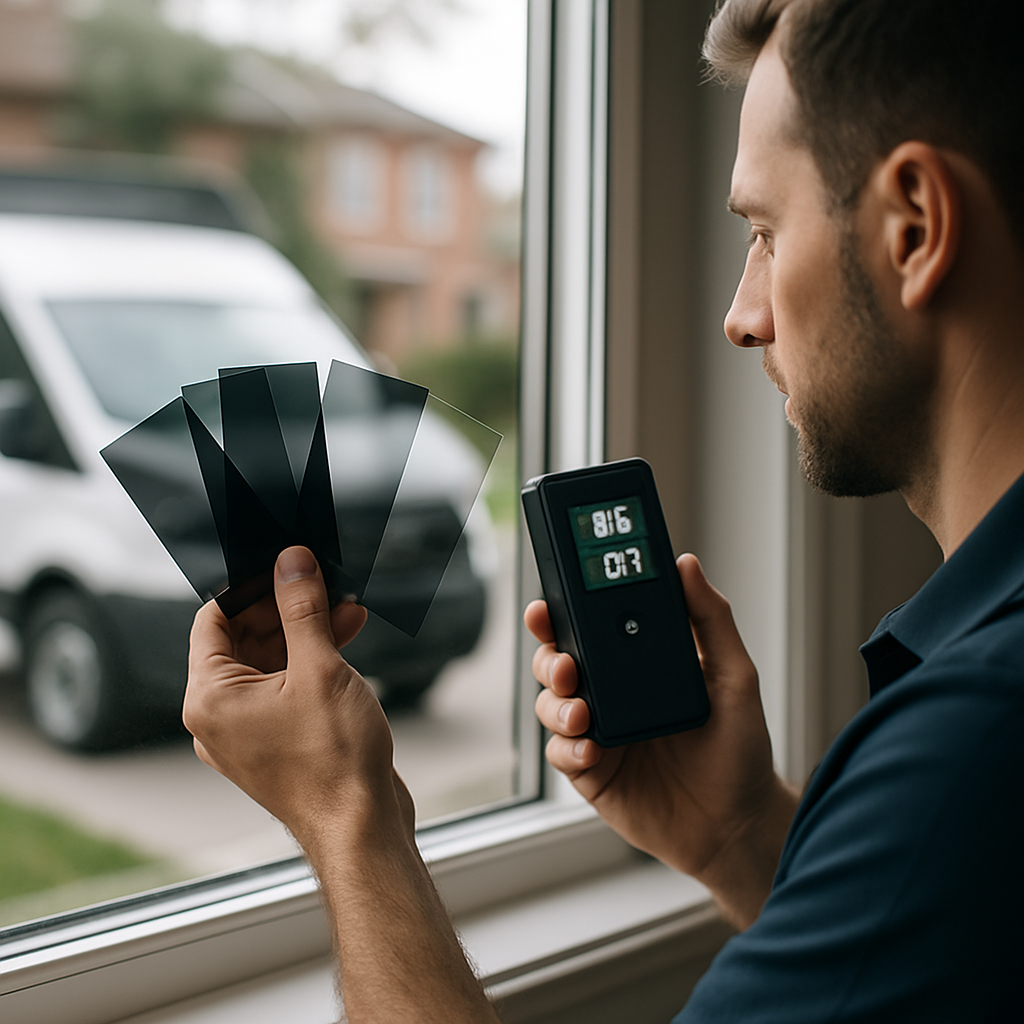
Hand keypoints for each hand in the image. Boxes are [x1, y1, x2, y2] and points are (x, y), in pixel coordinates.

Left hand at [183, 546, 413, 850]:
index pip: (213, 619)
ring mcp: (249, 733)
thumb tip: (291, 563)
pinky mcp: (279, 742)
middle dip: (287, 607)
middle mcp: (220, 717)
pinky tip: (346, 641)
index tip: (283, 564)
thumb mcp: (320, 668)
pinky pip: (286, 688)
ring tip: (347, 609)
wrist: (362, 827)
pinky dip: (312, 663)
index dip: (249, 586)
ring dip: (306, 632)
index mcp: (210, 698)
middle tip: (323, 582)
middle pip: (244, 638)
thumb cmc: (334, 761)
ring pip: (270, 662)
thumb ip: (302, 608)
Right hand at [528, 553, 797, 925]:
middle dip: (550, 657)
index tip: (550, 605)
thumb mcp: (735, 676)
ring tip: (582, 713)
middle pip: (556, 661)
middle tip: (568, 665)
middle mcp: (610, 694)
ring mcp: (597, 733)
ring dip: (556, 704)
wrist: (737, 821)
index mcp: (635, 664)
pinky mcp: (590, 773)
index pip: (588, 628)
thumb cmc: (739, 747)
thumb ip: (711, 618)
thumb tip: (688, 565)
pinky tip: (591, 748)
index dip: (561, 613)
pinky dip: (568, 747)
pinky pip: (560, 754)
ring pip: (549, 705)